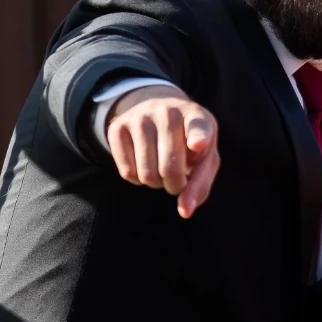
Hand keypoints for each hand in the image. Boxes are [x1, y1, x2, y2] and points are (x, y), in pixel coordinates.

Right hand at [105, 89, 220, 217]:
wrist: (158, 109)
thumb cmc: (188, 142)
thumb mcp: (203, 157)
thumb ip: (199, 185)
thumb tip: (185, 212)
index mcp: (196, 116)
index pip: (198, 128)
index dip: (199, 138)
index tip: (199, 145)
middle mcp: (167, 111)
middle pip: (170, 168)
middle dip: (175, 186)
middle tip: (177, 180)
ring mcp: (140, 117)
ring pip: (147, 174)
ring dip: (156, 184)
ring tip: (161, 170)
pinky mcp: (117, 127)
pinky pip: (127, 172)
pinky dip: (138, 179)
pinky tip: (144, 164)